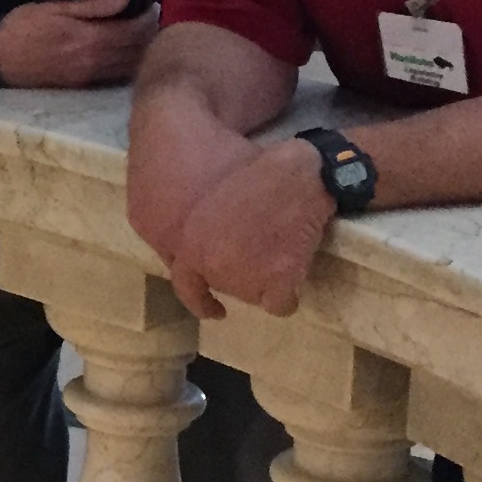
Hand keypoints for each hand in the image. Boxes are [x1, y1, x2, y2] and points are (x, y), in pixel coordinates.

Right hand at [0, 0, 155, 87]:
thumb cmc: (22, 26)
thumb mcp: (53, 7)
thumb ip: (91, 6)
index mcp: (88, 38)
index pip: (134, 30)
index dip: (149, 18)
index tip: (153, 5)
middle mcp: (93, 61)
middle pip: (136, 50)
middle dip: (151, 34)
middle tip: (155, 19)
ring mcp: (87, 76)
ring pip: (129, 66)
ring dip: (142, 52)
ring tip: (146, 35)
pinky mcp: (80, 84)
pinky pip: (114, 76)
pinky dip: (128, 65)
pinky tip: (128, 53)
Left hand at [165, 137, 339, 319]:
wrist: (294, 171)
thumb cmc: (254, 173)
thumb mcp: (208, 201)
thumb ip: (202, 235)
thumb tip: (211, 260)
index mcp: (187, 242)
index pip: (186, 283)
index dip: (200, 299)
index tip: (215, 311)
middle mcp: (207, 263)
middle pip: (227, 288)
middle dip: (244, 276)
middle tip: (262, 258)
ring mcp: (240, 274)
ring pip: (254, 296)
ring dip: (268, 283)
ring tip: (282, 253)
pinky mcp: (276, 279)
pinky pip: (280, 304)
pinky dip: (288, 296)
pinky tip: (296, 276)